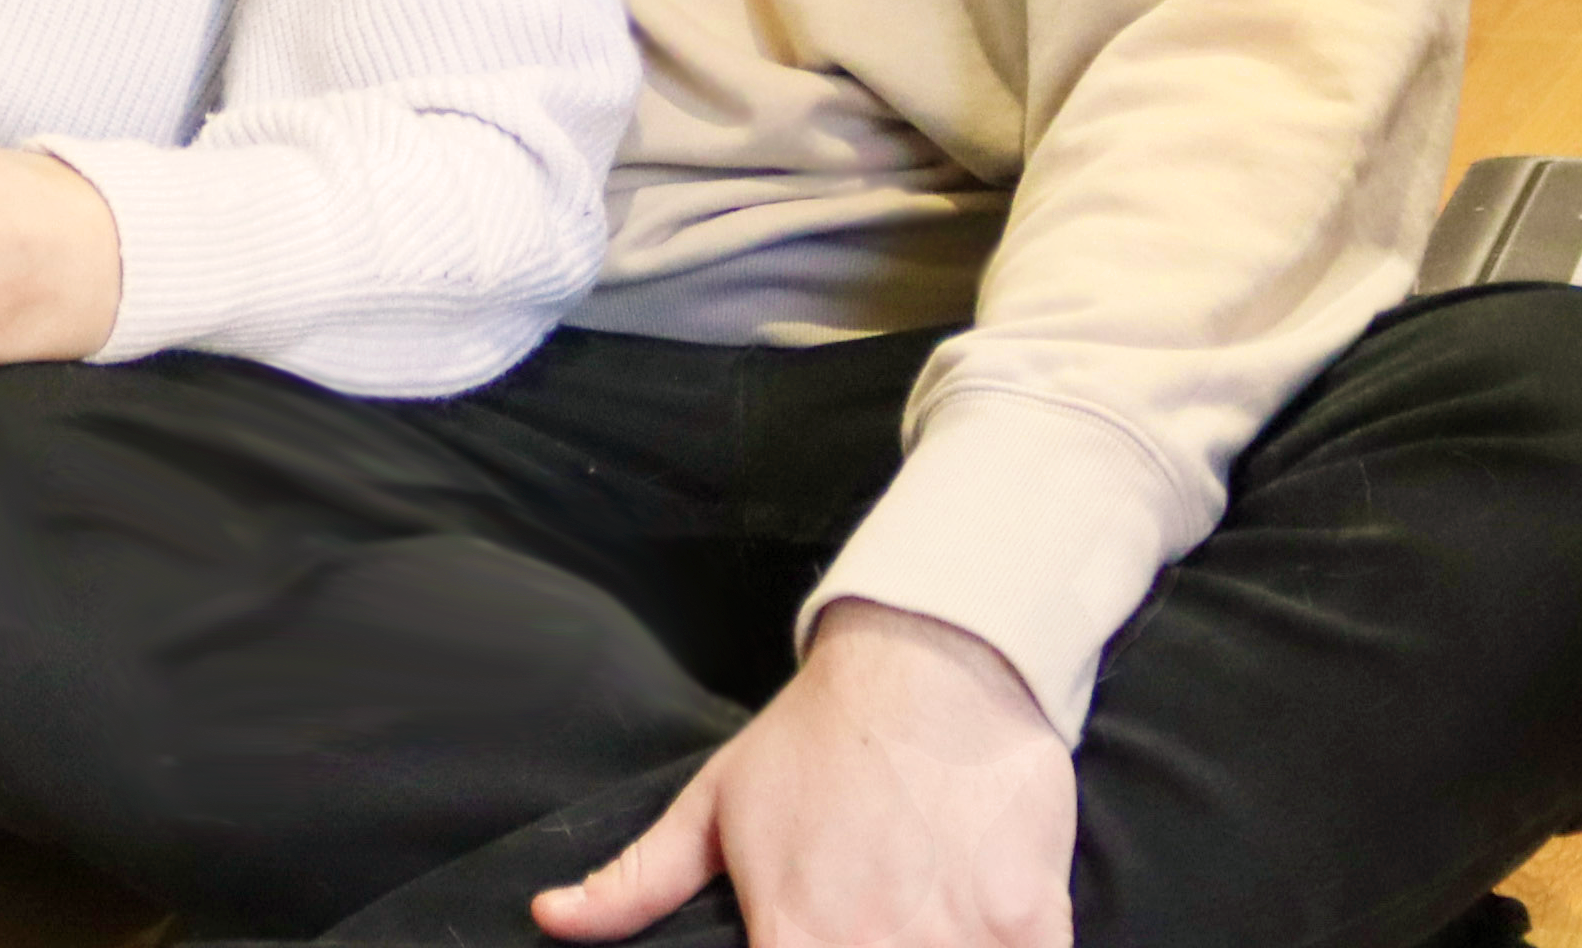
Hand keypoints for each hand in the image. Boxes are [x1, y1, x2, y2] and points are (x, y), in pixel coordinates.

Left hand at [535, 603, 1074, 947]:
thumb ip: (636, 883)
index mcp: (795, 939)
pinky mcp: (1030, 922)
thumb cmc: (818, 737)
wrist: (931, 661)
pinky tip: (978, 935)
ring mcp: (959, 939)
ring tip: (909, 932)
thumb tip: (551, 920)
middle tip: (863, 937)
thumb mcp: (714, 806)